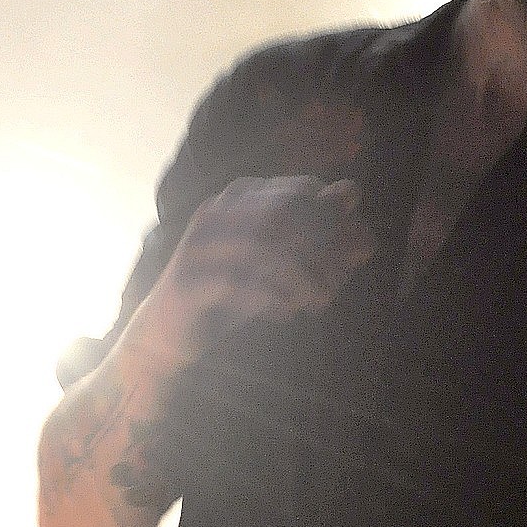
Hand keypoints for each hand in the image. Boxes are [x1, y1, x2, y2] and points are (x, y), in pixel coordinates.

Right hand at [140, 176, 376, 368]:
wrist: (167, 336)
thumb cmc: (229, 296)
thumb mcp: (277, 264)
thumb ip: (317, 231)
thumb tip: (355, 190)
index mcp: (240, 196)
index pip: (301, 192)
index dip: (337, 221)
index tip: (359, 253)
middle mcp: (217, 210)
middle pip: (285, 214)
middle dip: (321, 249)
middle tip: (339, 283)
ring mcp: (199, 243)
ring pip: (264, 248)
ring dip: (299, 279)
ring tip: (317, 303)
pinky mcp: (187, 281)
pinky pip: (239, 285)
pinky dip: (270, 300)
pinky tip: (285, 314)